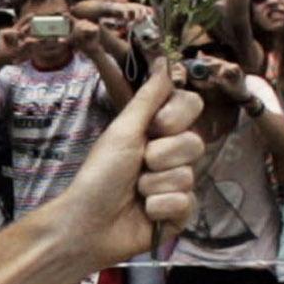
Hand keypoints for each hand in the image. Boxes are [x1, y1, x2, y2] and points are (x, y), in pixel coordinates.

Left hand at [25, 76, 204, 265]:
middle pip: (196, 143)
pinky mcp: (179, 214)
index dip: (177, 117)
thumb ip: (149, 97)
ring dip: (155, 185)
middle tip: (139, 165)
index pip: (192, 108)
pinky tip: (144, 213)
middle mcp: (171, 156)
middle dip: (161, 156)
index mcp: (158, 132)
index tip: (155, 127)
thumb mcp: (123, 130)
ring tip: (135, 193)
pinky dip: (160, 207)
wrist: (87, 223)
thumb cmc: (99, 175)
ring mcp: (177, 185)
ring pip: (188, 176)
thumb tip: (164, 61)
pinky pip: (186, 203)